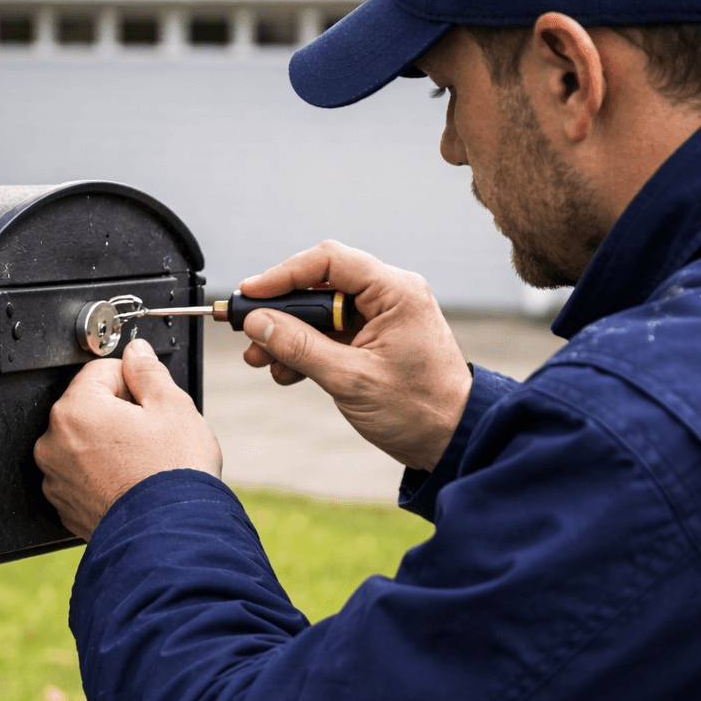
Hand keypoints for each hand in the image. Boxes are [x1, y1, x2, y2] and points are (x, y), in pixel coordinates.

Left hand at [34, 339, 221, 539]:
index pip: (100, 370)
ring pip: (85, 443)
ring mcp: (57, 479)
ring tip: (143, 462)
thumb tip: (135, 353)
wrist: (172, 536)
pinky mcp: (65, 506)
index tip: (150, 399)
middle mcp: (54, 444)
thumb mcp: (172, 407)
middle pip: (89, 407)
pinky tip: (131, 481)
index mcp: (75, 411)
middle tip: (151, 434)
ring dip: (109, 444)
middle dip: (119, 413)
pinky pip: (83, 475)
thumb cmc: (173, 475)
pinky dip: (103, 474)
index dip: (132, 379)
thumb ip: (147, 371)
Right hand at [240, 240, 471, 471]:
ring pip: (320, 312)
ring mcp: (382, 317)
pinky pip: (330, 333)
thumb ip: (300, 347)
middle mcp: (390, 295)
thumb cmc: (419, 410)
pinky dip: (305, 349)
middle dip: (281, 312)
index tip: (250, 294)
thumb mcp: (350, 379)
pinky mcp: (374, 339)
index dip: (283, 274)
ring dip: (288, 334)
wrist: (451, 440)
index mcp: (395, 292)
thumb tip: (258, 323)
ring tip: (262, 360)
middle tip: (249, 334)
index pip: (329, 261)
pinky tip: (286, 371)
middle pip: (320, 285)